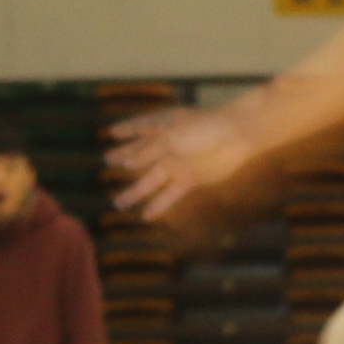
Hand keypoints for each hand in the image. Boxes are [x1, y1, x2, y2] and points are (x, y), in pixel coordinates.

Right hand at [109, 102, 261, 223]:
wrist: (236, 138)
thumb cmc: (203, 128)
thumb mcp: (170, 136)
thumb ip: (147, 151)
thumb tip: (127, 164)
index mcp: (162, 127)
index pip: (139, 127)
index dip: (126, 130)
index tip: (111, 133)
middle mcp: (167, 145)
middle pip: (141, 155)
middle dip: (124, 159)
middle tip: (107, 163)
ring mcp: (178, 163)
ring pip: (151, 180)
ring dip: (135, 192)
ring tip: (118, 203)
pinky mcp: (189, 179)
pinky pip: (170, 194)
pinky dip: (158, 205)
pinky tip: (147, 216)